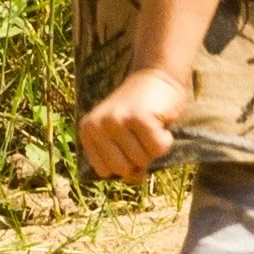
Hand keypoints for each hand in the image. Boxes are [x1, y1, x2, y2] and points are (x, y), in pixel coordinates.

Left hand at [77, 64, 191, 181]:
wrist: (155, 74)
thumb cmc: (140, 112)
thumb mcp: (123, 138)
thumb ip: (122, 161)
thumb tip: (133, 179)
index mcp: (87, 132)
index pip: (106, 172)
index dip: (124, 162)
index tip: (128, 140)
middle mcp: (97, 126)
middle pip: (124, 170)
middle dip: (139, 158)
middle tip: (141, 134)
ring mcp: (116, 121)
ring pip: (143, 160)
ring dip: (154, 146)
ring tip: (149, 124)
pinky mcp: (138, 117)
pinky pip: (158, 148)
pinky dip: (166, 139)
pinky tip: (159, 121)